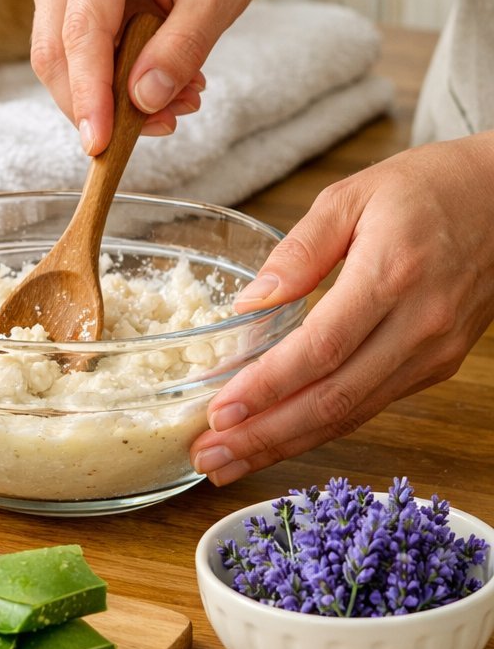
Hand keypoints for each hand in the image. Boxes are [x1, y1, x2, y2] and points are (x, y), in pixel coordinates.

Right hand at [29, 0, 269, 154]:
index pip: (83, 31)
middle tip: (165, 126)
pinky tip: (158, 81)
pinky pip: (70, 53)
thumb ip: (182, 48)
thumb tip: (143, 103)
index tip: (101, 145)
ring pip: (57, 59)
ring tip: (179, 99)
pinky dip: (108, 81)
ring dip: (108, 96)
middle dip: (100, 104)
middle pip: (56, 51)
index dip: (88, 94)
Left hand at [189, 136, 493, 485]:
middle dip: (265, 436)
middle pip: (334, 399)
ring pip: (353, 414)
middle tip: (211, 457)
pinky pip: (371, 405)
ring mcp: (432, 352)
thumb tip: (248, 304)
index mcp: (390, 275)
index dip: (267, 388)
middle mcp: (418, 325)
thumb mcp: (351, 195)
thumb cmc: (427, 187)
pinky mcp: (437, 365)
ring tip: (230, 461)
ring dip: (287, 444)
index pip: (321, 350)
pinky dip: (322, 428)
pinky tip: (280, 437)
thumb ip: (298, 250)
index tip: (220, 412)